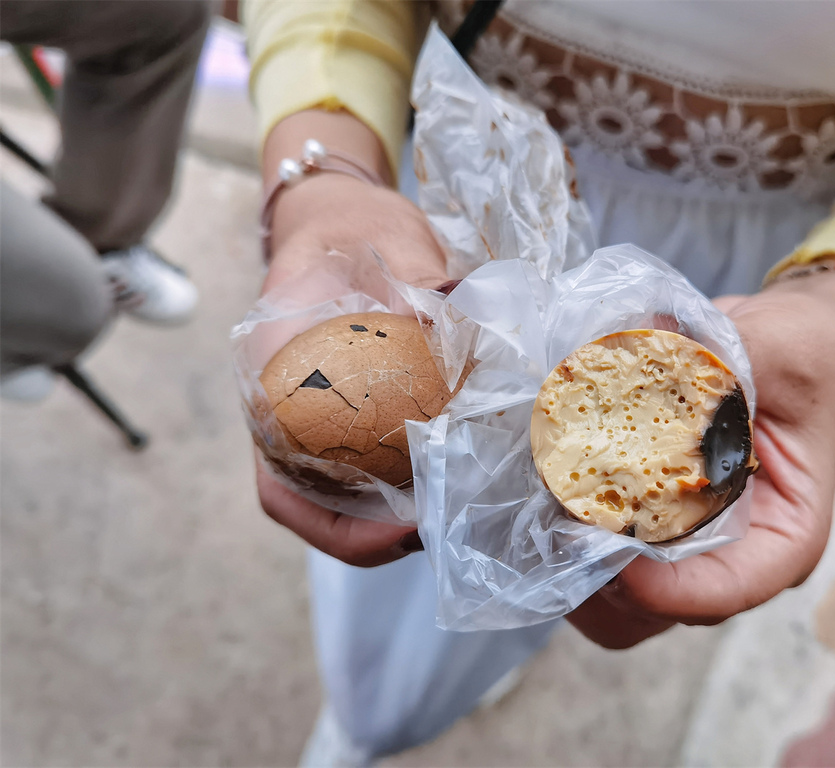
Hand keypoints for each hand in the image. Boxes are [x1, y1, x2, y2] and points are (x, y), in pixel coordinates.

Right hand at [255, 110, 446, 566]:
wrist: (341, 221)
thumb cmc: (349, 231)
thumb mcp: (379, 241)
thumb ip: (416, 274)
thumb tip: (461, 300)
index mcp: (270, 384)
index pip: (282, 488)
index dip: (338, 528)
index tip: (404, 530)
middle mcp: (285, 416)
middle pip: (317, 508)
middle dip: (378, 536)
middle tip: (447, 525)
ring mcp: (315, 419)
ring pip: (344, 495)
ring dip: (395, 515)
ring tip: (458, 508)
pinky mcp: (350, 415)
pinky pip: (372, 465)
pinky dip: (410, 480)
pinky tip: (457, 470)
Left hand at [567, 268, 834, 647]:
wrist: (795, 340)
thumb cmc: (804, 353)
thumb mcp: (779, 349)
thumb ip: (717, 366)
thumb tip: (635, 361)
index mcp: (784, 533)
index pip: (724, 590)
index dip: (659, 587)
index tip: (605, 545)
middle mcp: (734, 554)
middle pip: (657, 612)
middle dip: (601, 583)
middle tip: (558, 522)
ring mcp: (689, 544)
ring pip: (618, 602)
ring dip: (574, 565)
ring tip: (542, 506)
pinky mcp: (653, 522)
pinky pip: (601, 562)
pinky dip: (568, 540)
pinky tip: (545, 489)